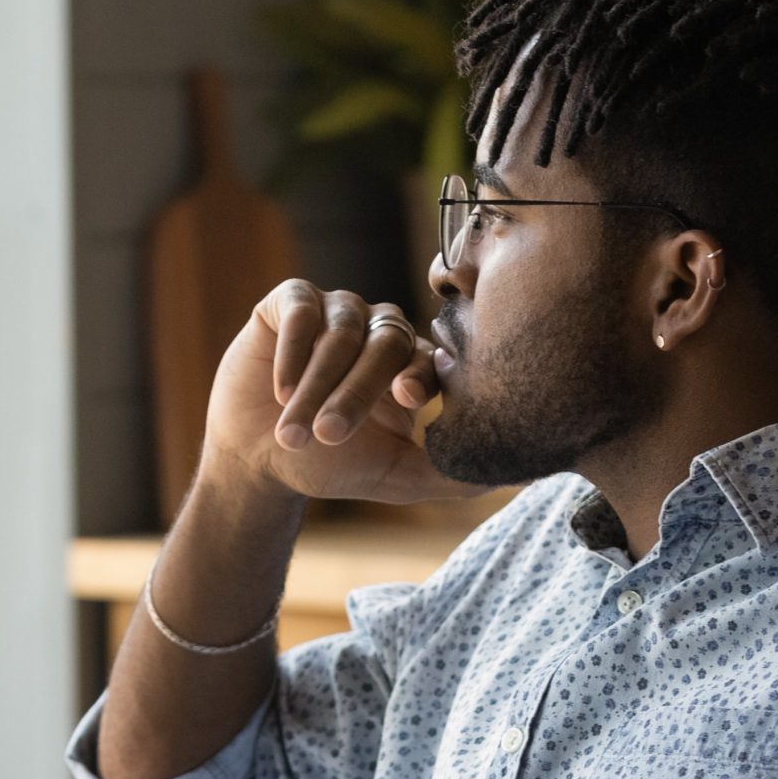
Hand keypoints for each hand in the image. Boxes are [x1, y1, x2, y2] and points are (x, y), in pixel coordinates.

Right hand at [200, 280, 483, 506]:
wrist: (257, 457)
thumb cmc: (329, 464)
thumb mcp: (394, 476)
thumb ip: (449, 474)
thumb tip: (520, 477)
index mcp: (410, 364)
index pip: (428, 358)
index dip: (420, 375)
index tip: (409, 400)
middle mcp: (379, 329)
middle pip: (386, 344)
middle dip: (356, 393)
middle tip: (329, 435)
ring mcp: (337, 310)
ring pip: (340, 333)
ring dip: (315, 387)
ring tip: (293, 433)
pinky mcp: (292, 300)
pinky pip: (302, 311)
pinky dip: (293, 351)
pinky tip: (280, 390)